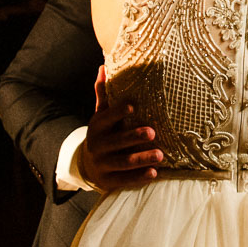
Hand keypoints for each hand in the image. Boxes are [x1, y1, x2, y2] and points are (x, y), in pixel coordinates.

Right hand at [77, 65, 163, 192]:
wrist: (87, 165)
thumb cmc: (104, 133)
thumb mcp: (101, 115)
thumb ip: (104, 94)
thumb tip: (104, 65)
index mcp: (98, 127)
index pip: (107, 118)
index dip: (118, 112)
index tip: (133, 106)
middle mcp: (98, 146)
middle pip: (116, 142)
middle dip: (134, 137)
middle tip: (153, 133)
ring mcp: (102, 165)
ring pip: (123, 163)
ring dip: (141, 159)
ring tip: (160, 155)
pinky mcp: (108, 181)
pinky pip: (124, 180)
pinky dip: (139, 177)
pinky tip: (154, 173)